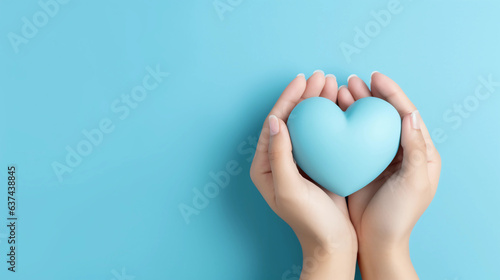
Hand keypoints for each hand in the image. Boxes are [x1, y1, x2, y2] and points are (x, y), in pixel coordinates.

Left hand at [250, 71, 356, 278]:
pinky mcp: (316, 164)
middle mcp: (278, 159)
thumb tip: (274, 121)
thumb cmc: (309, 221)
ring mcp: (298, 161)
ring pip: (307, 124)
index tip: (302, 80)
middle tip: (321, 76)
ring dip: (318, 103)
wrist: (332, 243)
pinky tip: (341, 105)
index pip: (274, 123)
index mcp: (264, 164)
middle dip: (305, 96)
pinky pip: (321, 135)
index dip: (287, 99)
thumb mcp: (289, 189)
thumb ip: (279, 155)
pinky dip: (330, 119)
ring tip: (333, 83)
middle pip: (291, 119)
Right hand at [340, 72, 441, 278]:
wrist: (377, 241)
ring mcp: (377, 157)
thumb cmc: (400, 215)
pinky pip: (351, 139)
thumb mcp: (414, 182)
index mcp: (419, 152)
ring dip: (353, 106)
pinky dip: (343, 124)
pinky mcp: (360, 165)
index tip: (375, 77)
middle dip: (369, 95)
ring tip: (338, 91)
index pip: (406, 114)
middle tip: (351, 81)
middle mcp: (398, 150)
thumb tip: (410, 115)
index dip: (392, 93)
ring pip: (365, 124)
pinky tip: (331, 114)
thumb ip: (415, 148)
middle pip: (383, 115)